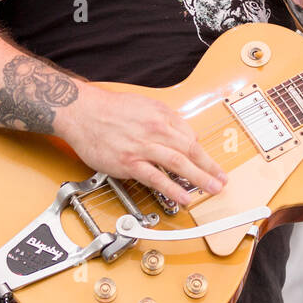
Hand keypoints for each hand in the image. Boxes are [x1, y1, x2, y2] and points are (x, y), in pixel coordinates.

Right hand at [57, 85, 227, 204]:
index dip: (204, 154)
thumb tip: (186, 135)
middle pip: (189, 151)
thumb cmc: (110, 109)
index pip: (190, 137)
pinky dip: (171, 188)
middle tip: (221, 181)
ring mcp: (142, 147)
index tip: (213, 166)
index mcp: (161, 117)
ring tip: (210, 189)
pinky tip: (182, 197)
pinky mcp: (128, 163)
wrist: (81, 111)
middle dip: (209, 168)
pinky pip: (155, 178)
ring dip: (198, 178)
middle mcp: (155, 131)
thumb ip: (167, 120)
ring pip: (177, 163)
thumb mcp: (146, 105)